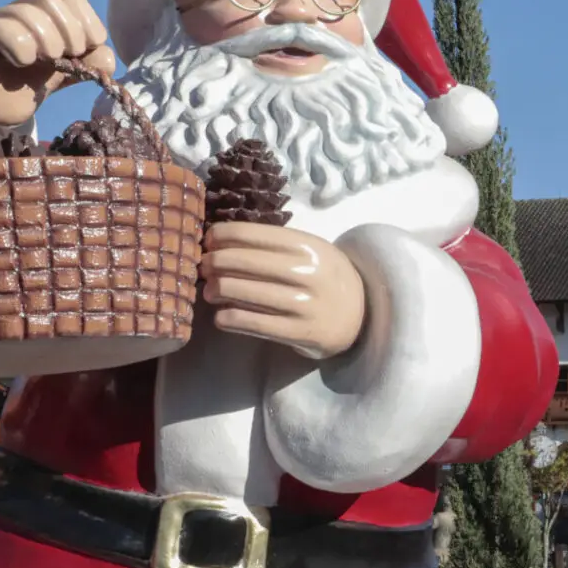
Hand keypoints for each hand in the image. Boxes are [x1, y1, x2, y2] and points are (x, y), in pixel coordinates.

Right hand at [0, 0, 115, 126]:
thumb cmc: (19, 86)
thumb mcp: (59, 77)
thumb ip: (85, 67)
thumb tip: (109, 56)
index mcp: (45, 21)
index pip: (72, 1)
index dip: (87, 21)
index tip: (89, 47)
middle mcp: (19, 16)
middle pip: (48, 0)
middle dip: (69, 29)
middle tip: (67, 55)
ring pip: (25, 11)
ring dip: (45, 37)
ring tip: (44, 61)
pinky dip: (19, 43)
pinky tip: (22, 61)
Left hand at [201, 223, 366, 359]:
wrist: (363, 316)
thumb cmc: (327, 278)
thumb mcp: (312, 251)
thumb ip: (275, 245)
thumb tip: (219, 243)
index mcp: (308, 246)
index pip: (253, 234)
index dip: (222, 236)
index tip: (209, 241)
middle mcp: (307, 272)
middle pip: (241, 262)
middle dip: (213, 263)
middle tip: (205, 268)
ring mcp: (303, 304)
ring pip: (240, 292)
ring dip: (216, 290)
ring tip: (212, 292)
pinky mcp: (298, 333)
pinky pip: (250, 323)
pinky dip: (227, 319)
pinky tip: (223, 317)